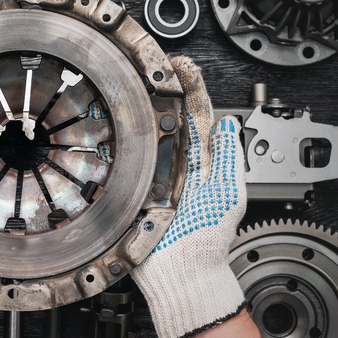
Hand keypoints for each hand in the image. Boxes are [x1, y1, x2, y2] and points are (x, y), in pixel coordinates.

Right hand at [132, 56, 246, 337]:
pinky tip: (104, 124)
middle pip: (163, 118)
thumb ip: (231, 158)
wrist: (181, 273)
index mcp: (200, 162)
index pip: (195, 115)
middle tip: (148, 64)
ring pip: (139, 135)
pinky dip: (110, 142)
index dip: (189, 89)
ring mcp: (148, 175)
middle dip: (156, 89)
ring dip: (131, 110)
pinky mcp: (128, 189)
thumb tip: (232, 125)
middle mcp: (173, 164)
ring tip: (126, 85)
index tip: (181, 66)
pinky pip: (117, 161)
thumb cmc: (208, 240)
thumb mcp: (230, 194)